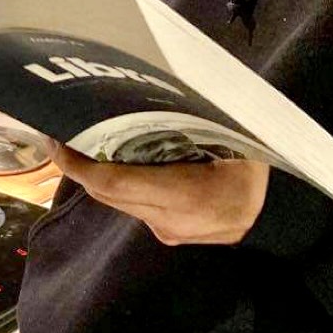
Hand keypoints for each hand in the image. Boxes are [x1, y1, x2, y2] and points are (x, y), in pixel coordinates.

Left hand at [47, 143, 269, 245]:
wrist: (276, 213)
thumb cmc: (249, 166)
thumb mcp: (223, 138)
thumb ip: (181, 126)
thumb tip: (138, 96)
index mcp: (184, 194)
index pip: (112, 181)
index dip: (78, 164)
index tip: (56, 142)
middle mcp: (169, 220)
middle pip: (108, 193)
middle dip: (81, 166)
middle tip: (63, 133)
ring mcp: (167, 232)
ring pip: (117, 202)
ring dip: (99, 175)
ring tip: (85, 144)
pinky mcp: (167, 236)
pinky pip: (133, 207)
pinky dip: (121, 186)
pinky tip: (119, 163)